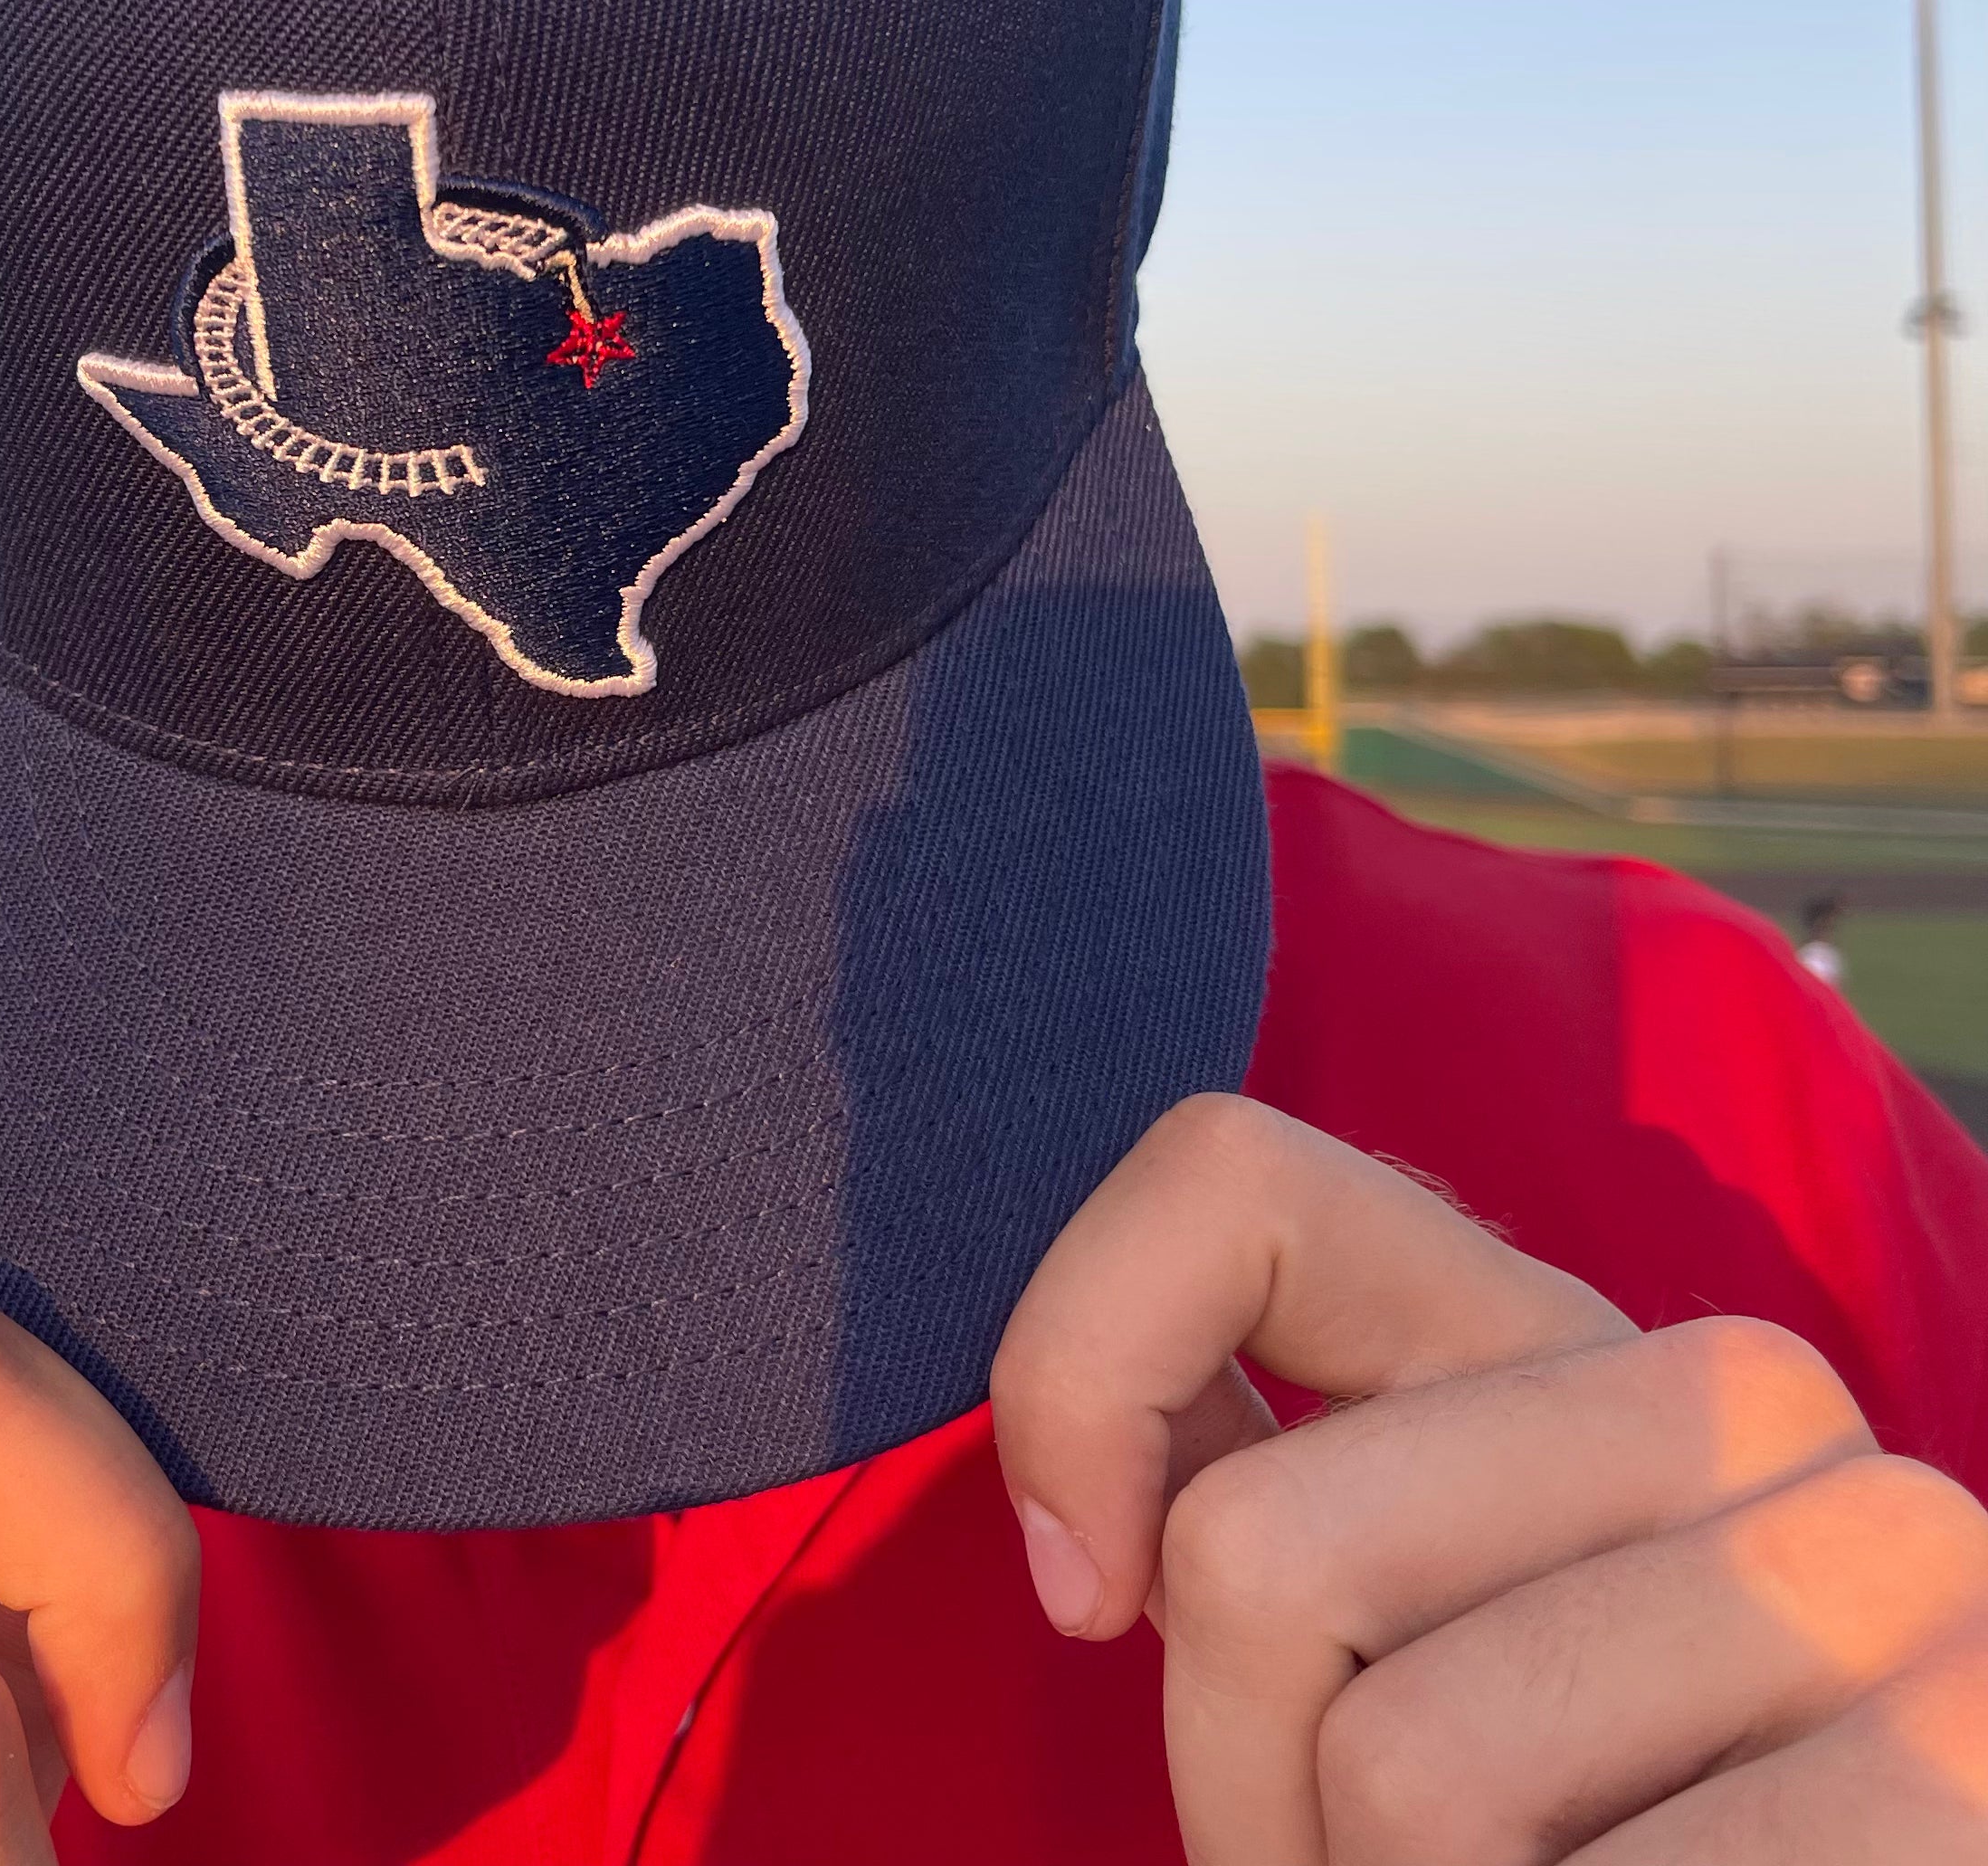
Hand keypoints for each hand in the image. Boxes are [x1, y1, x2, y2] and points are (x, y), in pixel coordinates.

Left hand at [991, 1094, 1987, 1861]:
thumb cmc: (1558, 1844)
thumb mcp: (1405, 1661)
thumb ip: (1285, 1528)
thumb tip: (1089, 1541)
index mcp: (1577, 1338)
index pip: (1231, 1179)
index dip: (1080, 1377)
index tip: (1087, 1589)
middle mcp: (1749, 1396)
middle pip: (1259, 1551)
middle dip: (1248, 1788)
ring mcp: (1889, 1570)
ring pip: (1400, 1769)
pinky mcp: (1966, 1775)